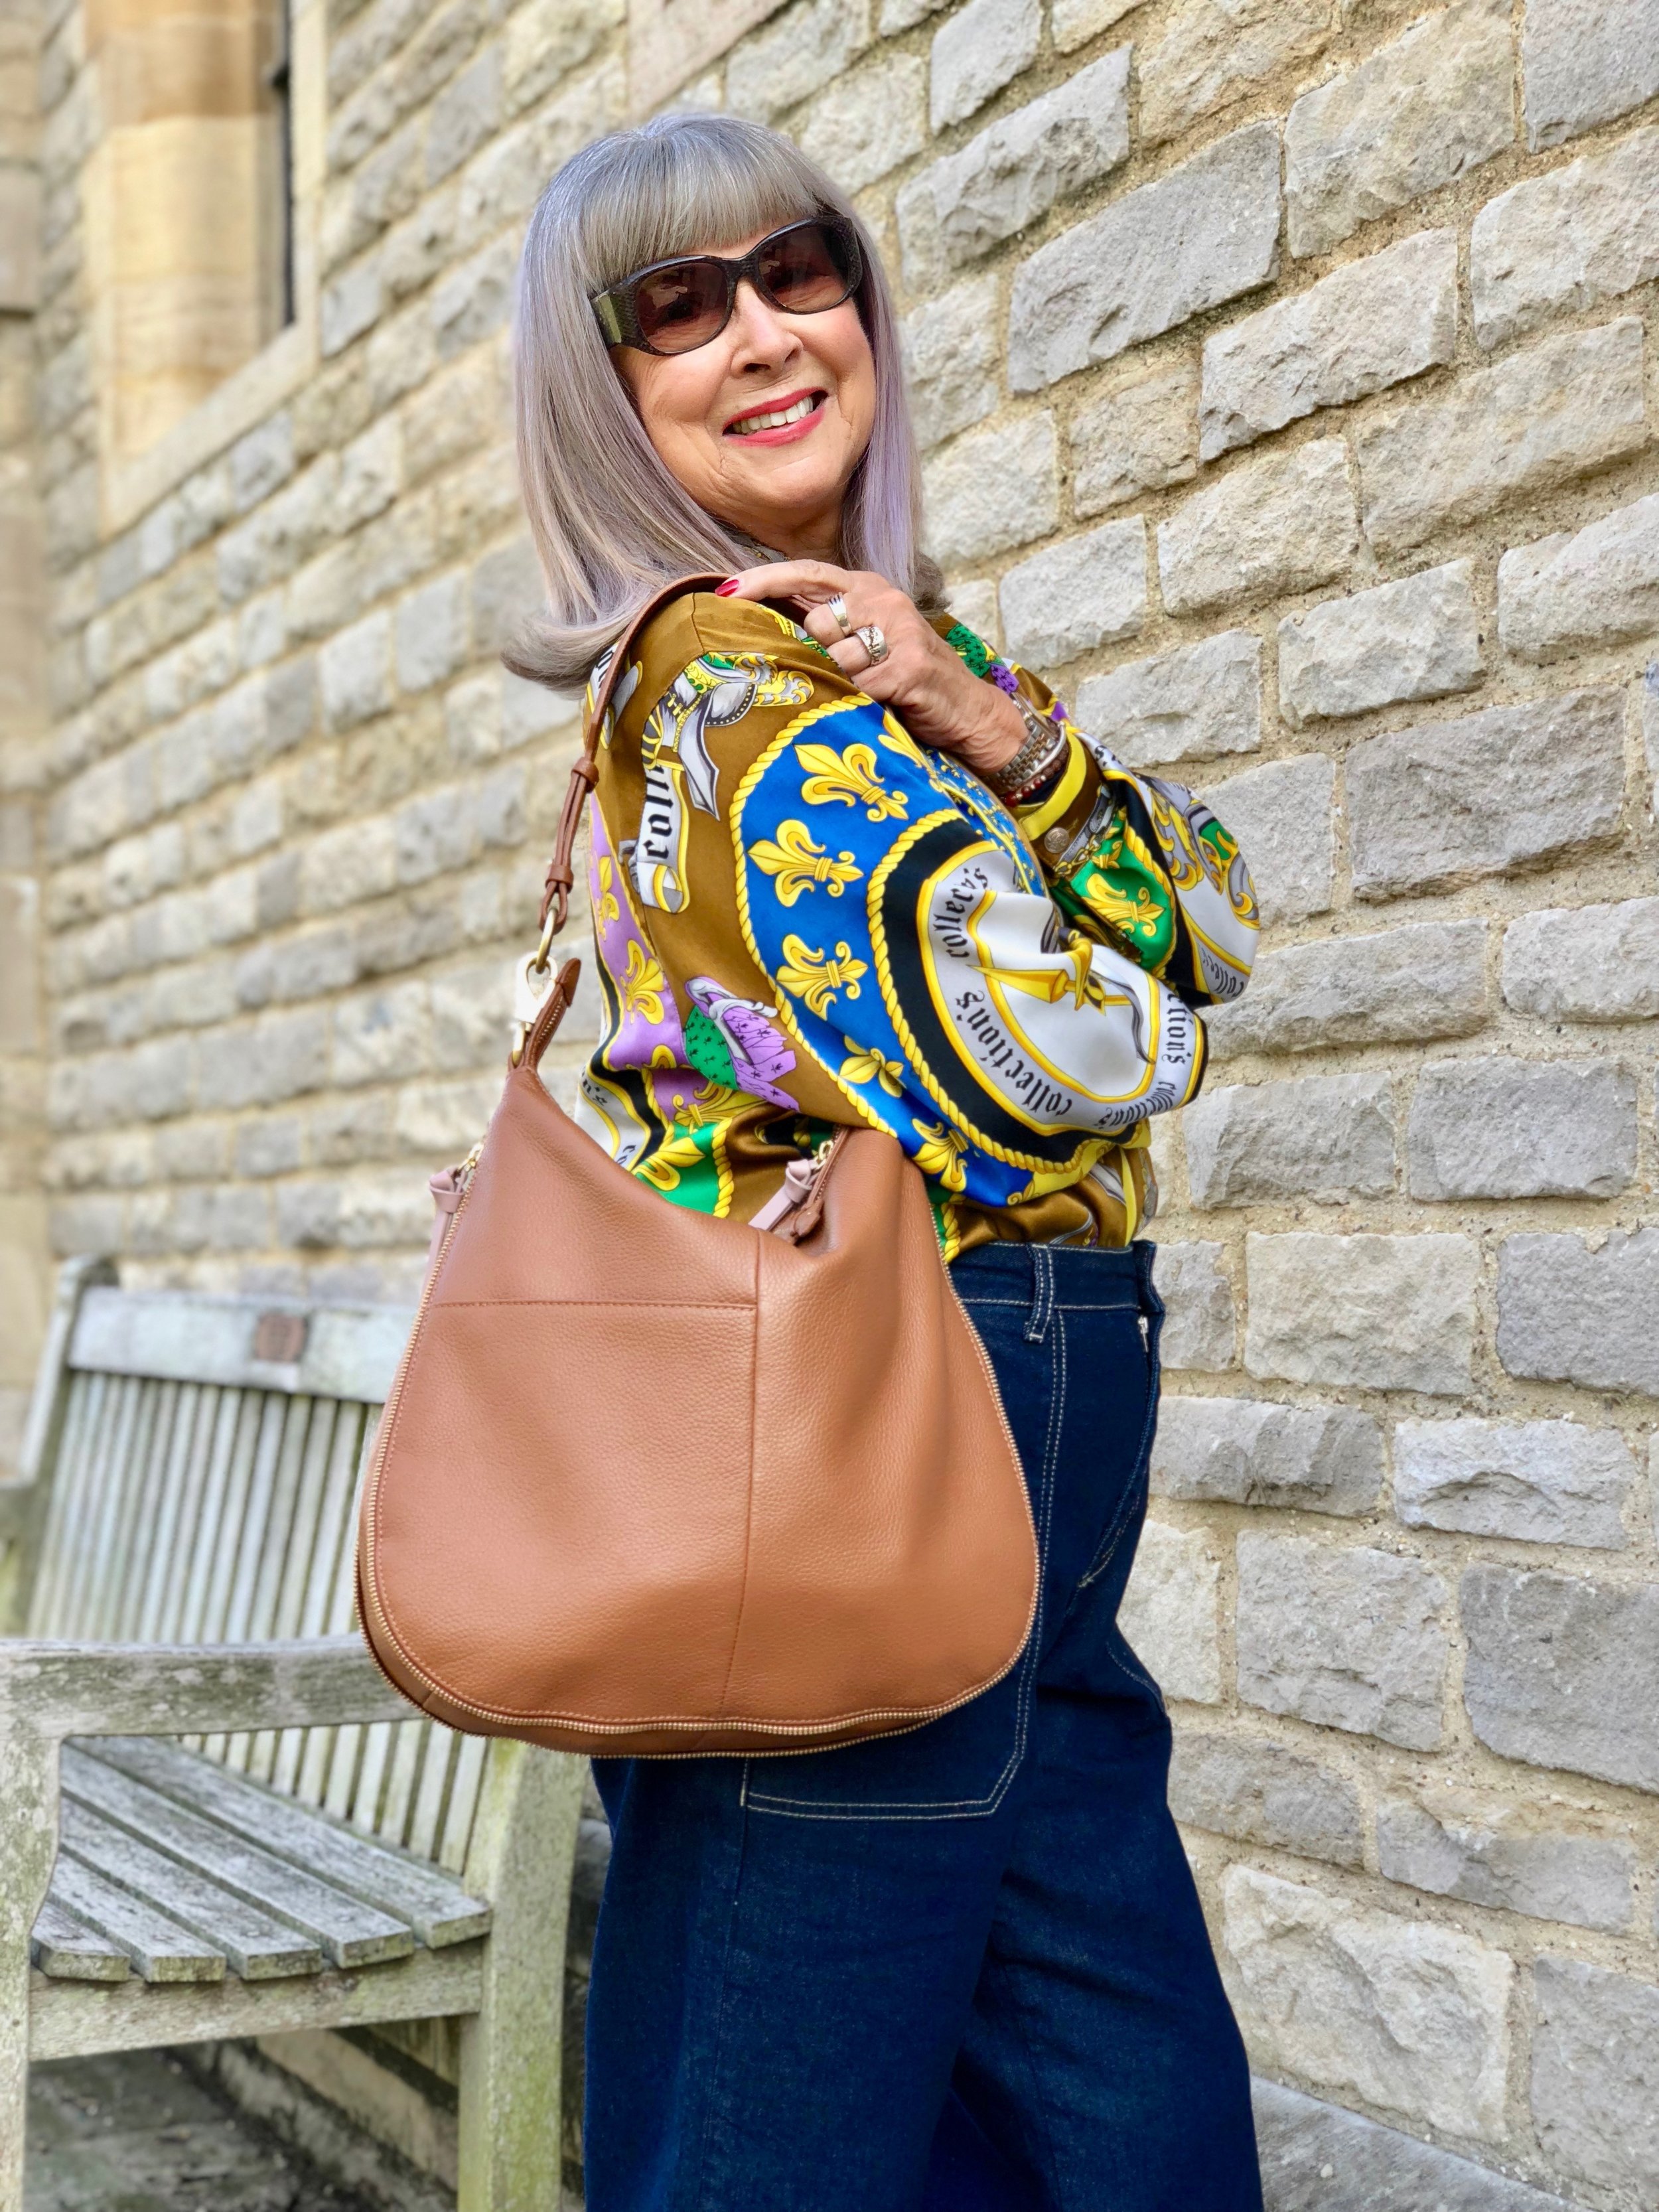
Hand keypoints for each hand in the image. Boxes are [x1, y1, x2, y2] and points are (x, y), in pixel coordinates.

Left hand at [720, 560, 1025, 781]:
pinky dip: (862, 703)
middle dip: (818, 656)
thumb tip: (764, 626)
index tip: (725, 590)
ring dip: (842, 684)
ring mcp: (899, 630)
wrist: (967, 709)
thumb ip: (826, 627)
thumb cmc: (907, 678)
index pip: (807, 573)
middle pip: (816, 623)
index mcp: (867, 587)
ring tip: (867, 693)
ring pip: (835, 658)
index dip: (765, 580)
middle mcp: (883, 599)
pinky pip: (859, 686)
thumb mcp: (867, 641)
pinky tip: (880, 705)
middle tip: (842, 677)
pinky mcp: (908, 665)